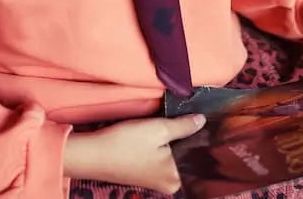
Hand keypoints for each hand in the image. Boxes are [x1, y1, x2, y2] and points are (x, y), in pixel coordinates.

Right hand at [63, 114, 205, 193]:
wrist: (91, 154)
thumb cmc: (125, 143)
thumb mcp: (158, 129)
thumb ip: (184, 125)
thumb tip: (202, 121)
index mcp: (177, 178)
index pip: (200, 157)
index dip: (204, 138)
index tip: (210, 122)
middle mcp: (170, 184)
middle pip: (188, 157)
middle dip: (190, 139)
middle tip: (195, 118)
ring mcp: (157, 181)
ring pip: (176, 157)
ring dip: (176, 142)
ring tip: (180, 123)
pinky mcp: (146, 175)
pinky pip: (164, 159)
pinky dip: (165, 147)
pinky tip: (164, 135)